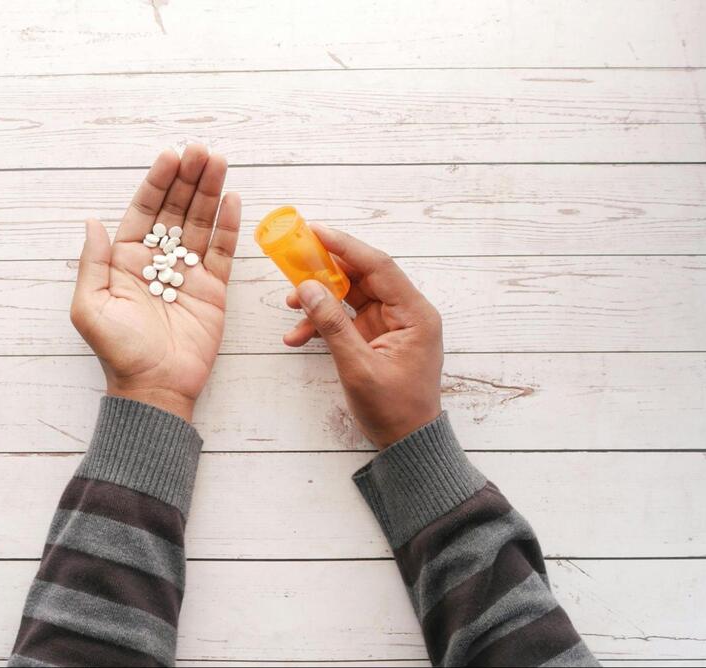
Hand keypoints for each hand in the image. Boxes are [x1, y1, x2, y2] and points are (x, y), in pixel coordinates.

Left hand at [70, 145, 240, 421]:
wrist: (155, 387)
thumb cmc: (118, 351)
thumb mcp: (91, 306)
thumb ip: (93, 263)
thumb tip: (92, 222)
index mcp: (126, 260)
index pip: (144, 211)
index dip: (157, 183)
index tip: (169, 156)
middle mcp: (158, 260)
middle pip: (176, 210)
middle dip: (188, 178)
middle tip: (200, 150)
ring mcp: (188, 272)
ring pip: (200, 223)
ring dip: (210, 192)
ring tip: (218, 162)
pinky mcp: (213, 288)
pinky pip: (222, 251)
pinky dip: (228, 225)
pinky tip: (233, 199)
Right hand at [283, 225, 442, 447]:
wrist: (407, 443)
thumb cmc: (394, 410)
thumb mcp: (358, 367)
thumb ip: (333, 325)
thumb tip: (309, 288)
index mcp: (414, 314)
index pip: (378, 266)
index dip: (345, 246)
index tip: (315, 231)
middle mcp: (406, 312)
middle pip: (362, 276)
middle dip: (326, 271)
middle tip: (294, 260)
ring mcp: (390, 324)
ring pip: (350, 296)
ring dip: (320, 299)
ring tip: (291, 306)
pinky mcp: (376, 337)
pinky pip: (346, 318)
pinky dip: (323, 324)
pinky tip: (298, 336)